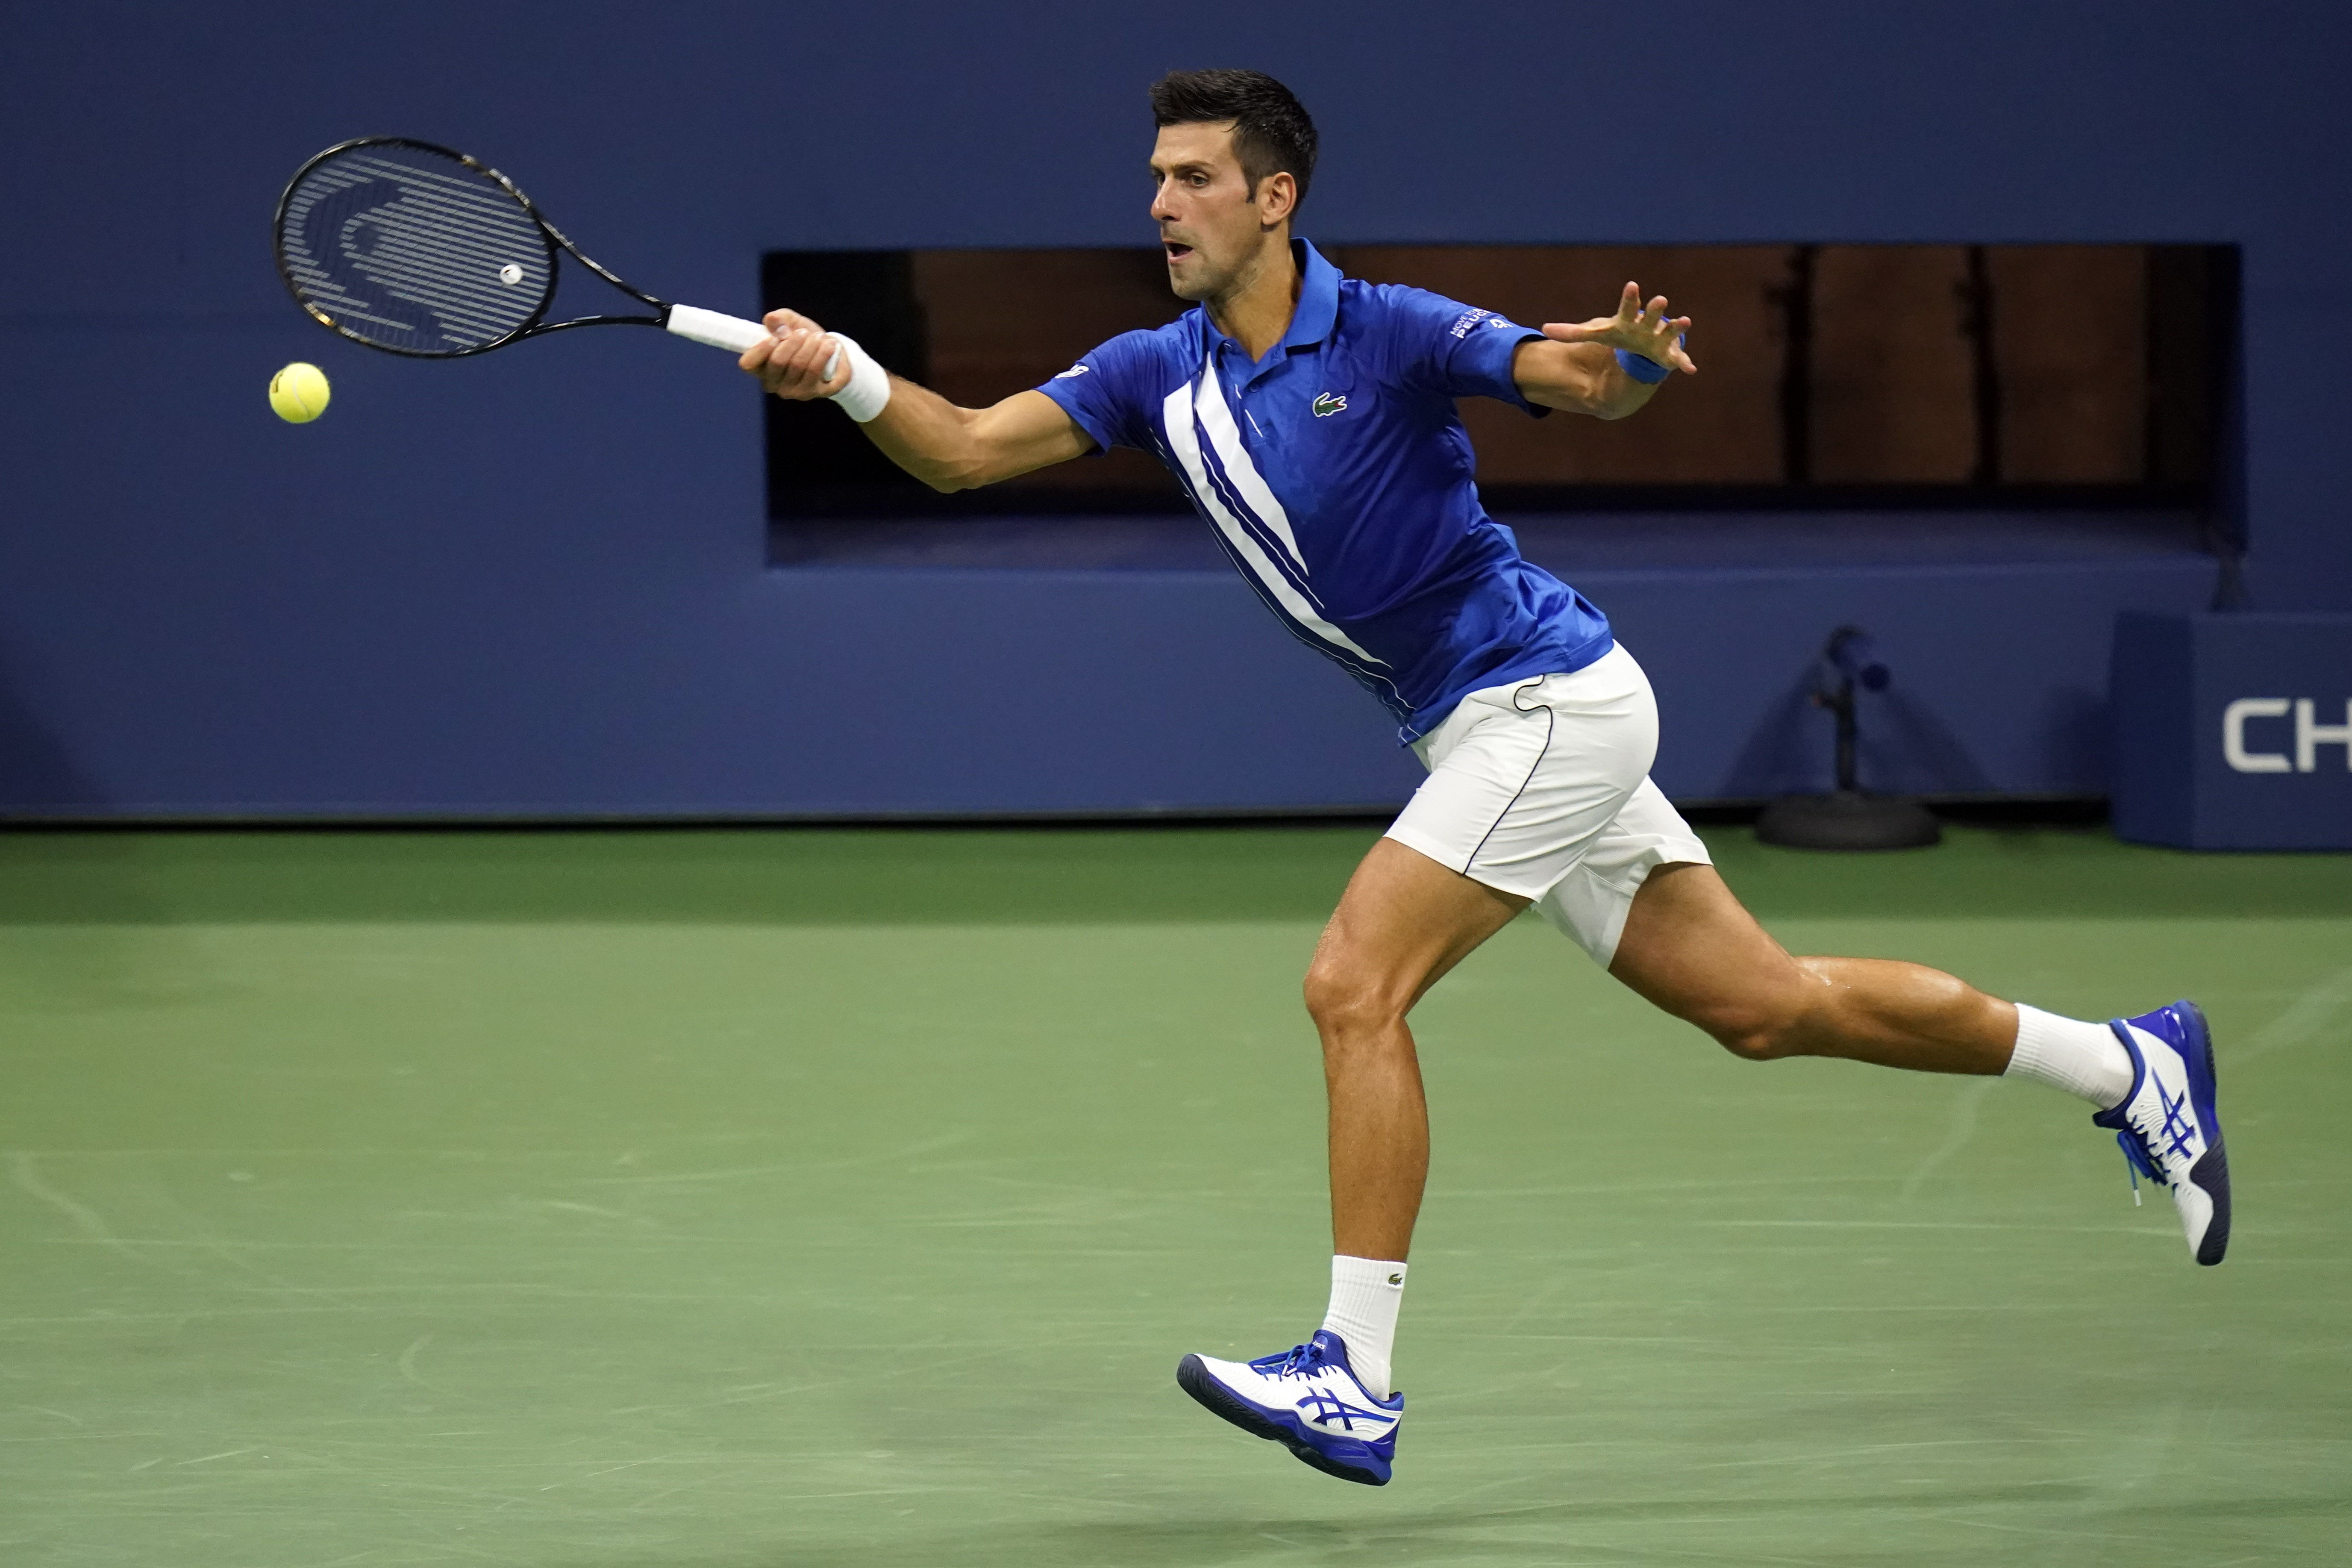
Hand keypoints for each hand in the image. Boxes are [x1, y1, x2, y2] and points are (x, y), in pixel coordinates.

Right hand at [739, 308, 852, 398]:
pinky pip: (817, 371)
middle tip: (803, 332)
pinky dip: (824, 354)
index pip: (748, 364)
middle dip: (792, 342)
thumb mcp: (791, 323)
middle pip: (777, 362)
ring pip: (799, 365)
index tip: (774, 337)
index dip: (760, 349)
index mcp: (761, 367)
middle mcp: (775, 384)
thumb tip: (772, 319)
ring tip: (820, 337)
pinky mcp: (816, 393)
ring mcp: (795, 392)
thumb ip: (779, 318)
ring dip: (811, 346)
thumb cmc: (804, 339)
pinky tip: (830, 345)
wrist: (832, 352)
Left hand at [1542, 282, 1696, 374]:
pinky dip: (1685, 364)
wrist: (1642, 346)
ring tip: (1685, 321)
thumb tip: (1543, 330)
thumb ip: (1572, 332)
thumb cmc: (1620, 335)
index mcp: (1629, 320)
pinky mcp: (1668, 356)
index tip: (1632, 285)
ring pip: (1668, 333)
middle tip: (1660, 300)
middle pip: (1650, 317)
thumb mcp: (1597, 334)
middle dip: (1655, 309)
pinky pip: (1678, 360)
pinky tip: (1691, 370)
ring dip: (1676, 328)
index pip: (1627, 307)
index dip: (1630, 298)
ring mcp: (1659, 340)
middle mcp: (1646, 326)